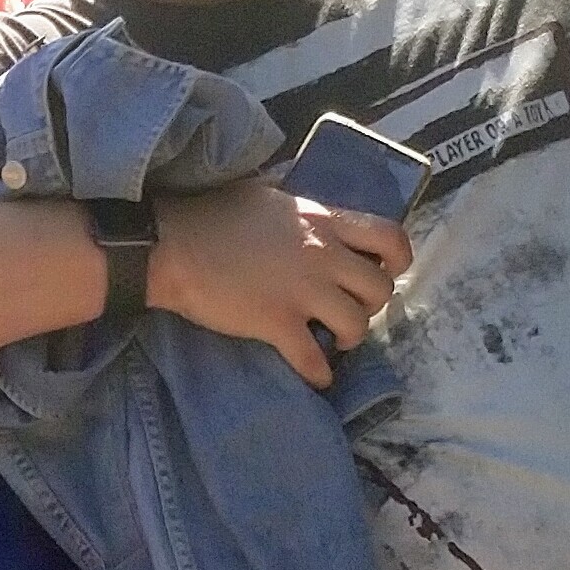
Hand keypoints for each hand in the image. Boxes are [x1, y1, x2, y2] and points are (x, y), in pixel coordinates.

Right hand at [152, 179, 411, 385]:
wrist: (171, 245)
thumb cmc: (211, 213)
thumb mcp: (266, 194)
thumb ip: (298, 206)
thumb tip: (307, 206)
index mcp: (323, 221)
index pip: (390, 236)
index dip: (399, 259)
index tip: (387, 270)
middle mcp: (323, 255)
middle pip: (380, 288)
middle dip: (371, 303)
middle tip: (350, 307)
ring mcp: (301, 291)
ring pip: (356, 325)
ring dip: (349, 337)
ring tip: (332, 339)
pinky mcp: (277, 323)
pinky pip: (314, 359)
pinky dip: (319, 373)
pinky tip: (314, 375)